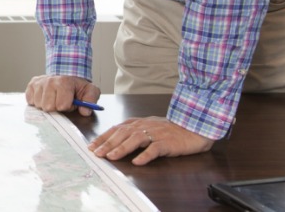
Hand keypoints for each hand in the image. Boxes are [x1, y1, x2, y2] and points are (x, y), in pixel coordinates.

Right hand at [25, 74, 101, 115]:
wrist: (66, 75)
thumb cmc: (77, 86)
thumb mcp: (90, 90)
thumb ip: (90, 100)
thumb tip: (85, 111)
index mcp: (64, 82)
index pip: (61, 105)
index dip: (67, 107)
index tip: (70, 102)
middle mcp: (49, 80)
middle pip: (48, 107)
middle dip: (55, 107)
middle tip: (61, 100)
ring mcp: (39, 82)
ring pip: (38, 104)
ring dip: (46, 104)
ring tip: (53, 98)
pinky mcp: (31, 85)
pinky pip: (30, 100)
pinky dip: (37, 101)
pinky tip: (45, 96)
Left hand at [90, 116, 213, 165]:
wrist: (192, 127)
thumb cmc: (168, 129)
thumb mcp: (147, 126)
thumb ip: (132, 131)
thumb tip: (113, 139)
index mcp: (138, 123)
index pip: (116, 129)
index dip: (103, 137)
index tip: (91, 146)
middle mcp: (144, 126)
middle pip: (122, 134)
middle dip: (107, 144)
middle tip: (96, 153)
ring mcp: (156, 134)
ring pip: (135, 140)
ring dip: (122, 148)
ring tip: (111, 157)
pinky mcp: (167, 142)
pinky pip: (155, 149)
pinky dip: (145, 155)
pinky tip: (137, 161)